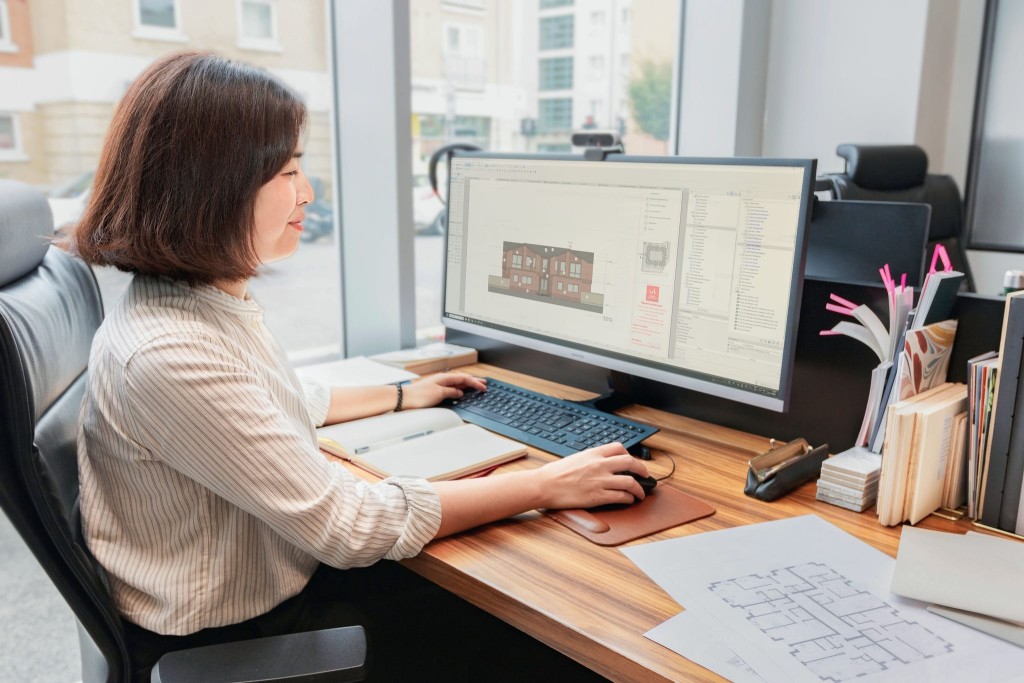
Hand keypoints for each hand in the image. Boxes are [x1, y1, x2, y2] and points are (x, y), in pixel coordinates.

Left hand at [401, 372, 486, 408]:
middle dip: (474, 381)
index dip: (475, 382)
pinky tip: (461, 391)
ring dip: (468, 384)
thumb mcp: (439, 393)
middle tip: (484, 384)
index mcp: (445, 378)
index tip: (484, 386)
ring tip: (476, 386)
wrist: (405, 398)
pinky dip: (460, 389)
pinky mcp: (436, 391)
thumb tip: (460, 391)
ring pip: (457, 383)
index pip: (464, 378)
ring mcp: (439, 385)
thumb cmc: (419, 395)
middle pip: (462, 379)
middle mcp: (443, 379)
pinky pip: (452, 388)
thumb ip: (452, 391)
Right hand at [534, 442, 650, 508]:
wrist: (544, 485)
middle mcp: (600, 465)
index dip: (629, 454)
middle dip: (642, 469)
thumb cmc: (554, 473)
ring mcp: (600, 480)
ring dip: (639, 489)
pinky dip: (629, 498)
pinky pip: (621, 496)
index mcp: (593, 453)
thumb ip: (590, 459)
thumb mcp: (575, 458)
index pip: (619, 448)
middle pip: (631, 462)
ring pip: (630, 481)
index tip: (632, 461)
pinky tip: (628, 500)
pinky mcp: (598, 496)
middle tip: (645, 475)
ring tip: (641, 493)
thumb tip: (600, 463)